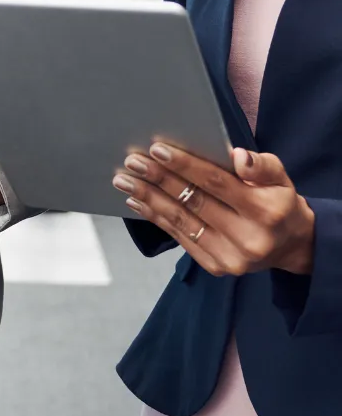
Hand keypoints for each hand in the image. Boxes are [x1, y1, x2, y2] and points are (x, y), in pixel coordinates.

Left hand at [114, 143, 315, 275]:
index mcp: (265, 211)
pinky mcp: (215, 267)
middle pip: (193, 202)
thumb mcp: (281, 179)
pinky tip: (137, 202)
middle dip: (158, 180)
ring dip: (148, 199)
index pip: (217, 183)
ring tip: (124, 181)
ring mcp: (230, 257)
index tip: (156, 149)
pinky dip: (156, 218)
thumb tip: (238, 156)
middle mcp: (248, 238)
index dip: (185, 166)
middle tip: (131, 162)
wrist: (291, 246)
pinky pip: (180, 237)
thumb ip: (262, 166)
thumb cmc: (279, 203)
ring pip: (181, 222)